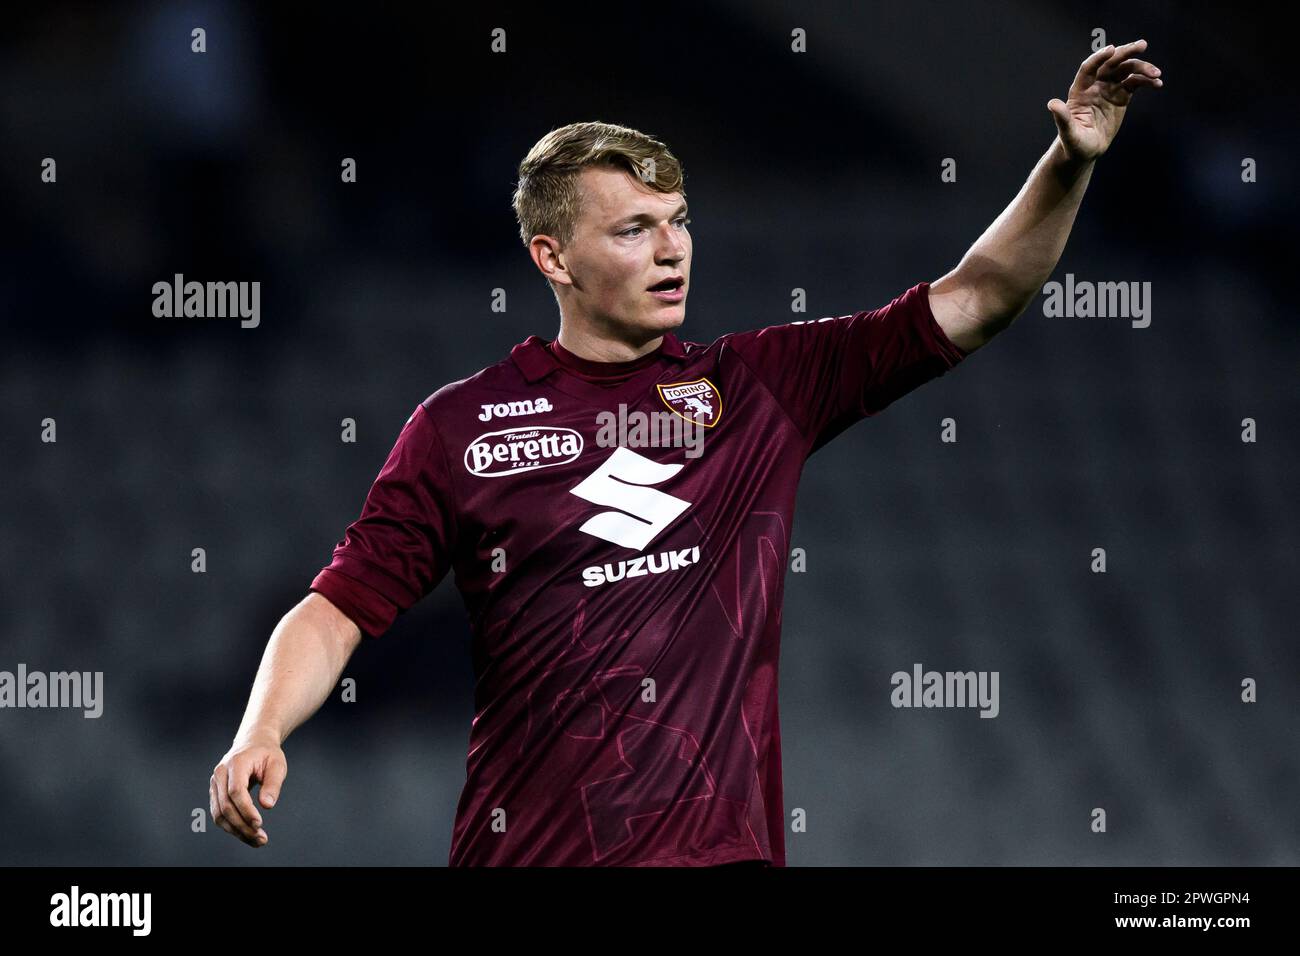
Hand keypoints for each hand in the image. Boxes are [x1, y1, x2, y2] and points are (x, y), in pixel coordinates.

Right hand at [210, 732, 286, 847]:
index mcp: (235, 763)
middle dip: (242, 825)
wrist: (253, 743)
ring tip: (256, 840)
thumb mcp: (277, 764)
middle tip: (261, 838)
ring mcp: (215, 784)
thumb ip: (273, 784)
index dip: (246, 810)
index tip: (259, 824)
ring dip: (236, 830)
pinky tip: (247, 834)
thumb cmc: (267, 754)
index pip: (236, 791)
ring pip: (219, 814)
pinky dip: (232, 827)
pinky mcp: (215, 793)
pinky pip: (219, 814)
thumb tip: (267, 805)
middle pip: (226, 806)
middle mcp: (220, 773)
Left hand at [1048, 39, 1162, 161]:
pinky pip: (1135, 82)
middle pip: (1111, 63)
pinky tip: (1157, 84)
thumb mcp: (1068, 133)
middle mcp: (1095, 85)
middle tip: (1142, 45)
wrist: (1086, 150)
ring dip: (1142, 68)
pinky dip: (1147, 81)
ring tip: (1156, 74)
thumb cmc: (1074, 143)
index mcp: (1080, 90)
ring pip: (1126, 70)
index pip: (1089, 68)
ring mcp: (1109, 89)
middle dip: (1125, 52)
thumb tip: (1052, 104)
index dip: (1099, 58)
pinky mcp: (1121, 95)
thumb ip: (1062, 118)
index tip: (1112, 49)